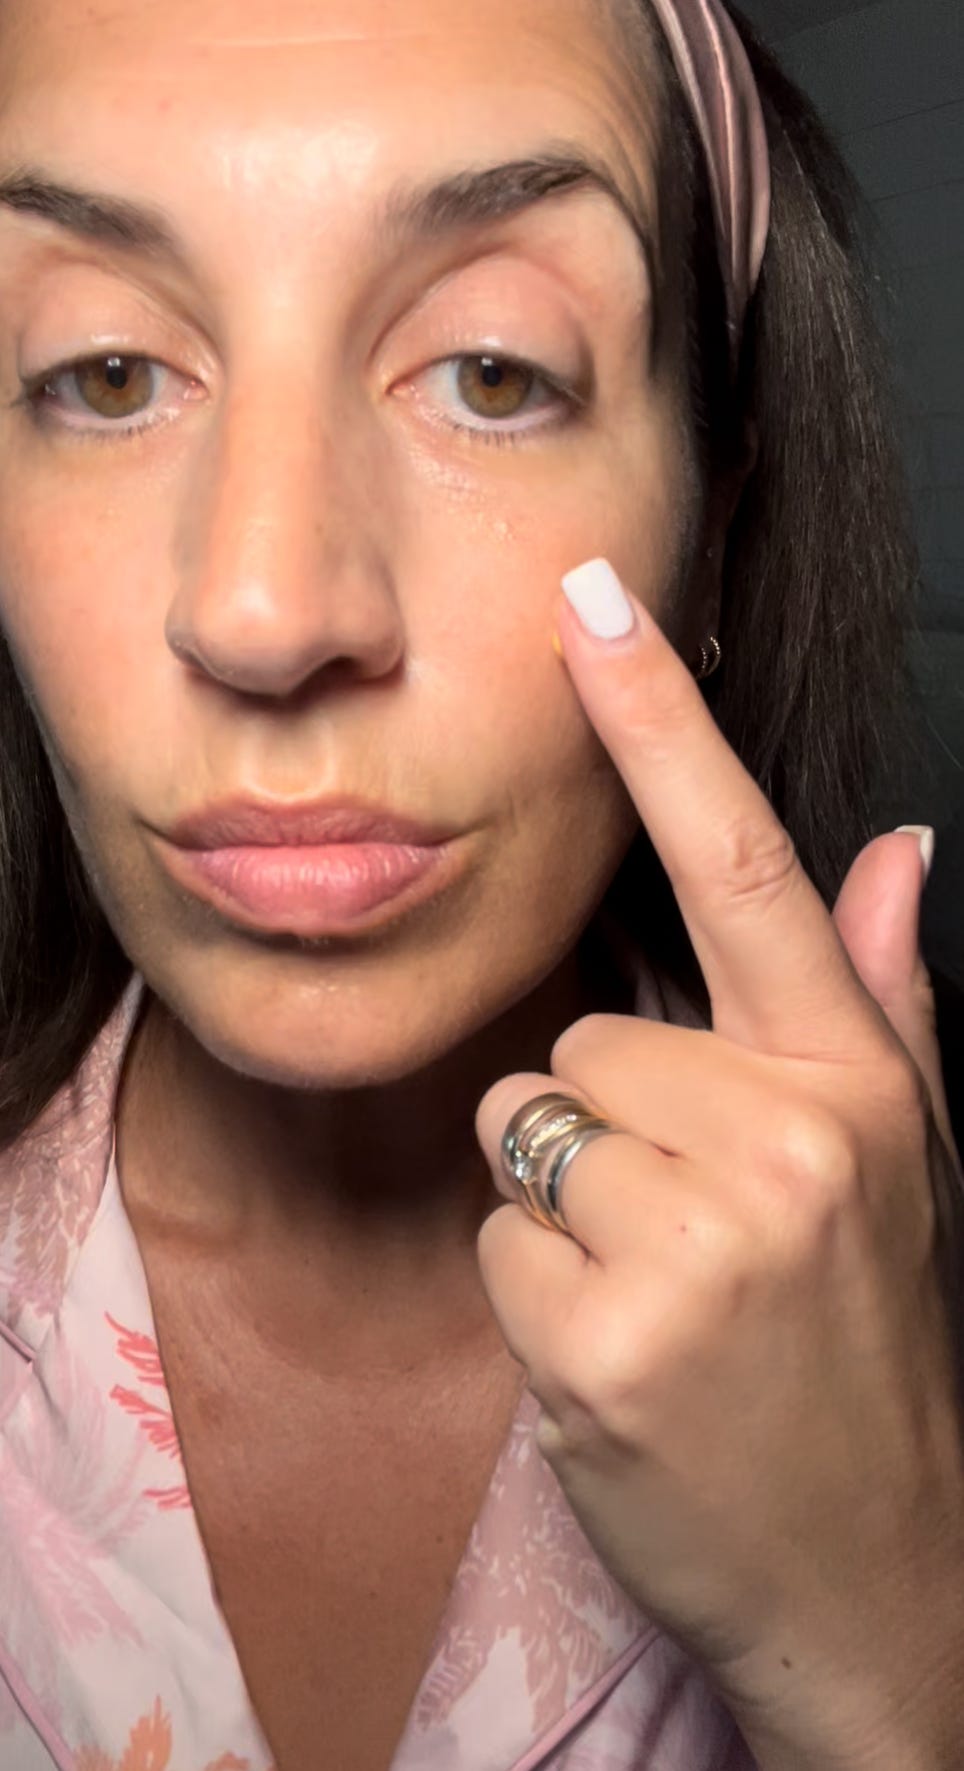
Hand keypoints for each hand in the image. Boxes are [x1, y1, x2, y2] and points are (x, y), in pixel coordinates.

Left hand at [474, 563, 963, 1768]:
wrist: (880, 1566)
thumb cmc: (874, 1344)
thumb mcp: (911, 1165)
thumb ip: (883, 1001)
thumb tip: (897, 853)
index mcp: (854, 1081)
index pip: (742, 866)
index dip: (659, 722)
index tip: (597, 603)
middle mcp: (784, 1140)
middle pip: (585, 1034)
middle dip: (615, 1122)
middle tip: (699, 1229)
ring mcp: (693, 1241)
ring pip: (527, 1123)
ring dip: (573, 1206)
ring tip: (667, 1290)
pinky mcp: (600, 1334)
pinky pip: (499, 1233)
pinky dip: (539, 1294)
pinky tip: (625, 1356)